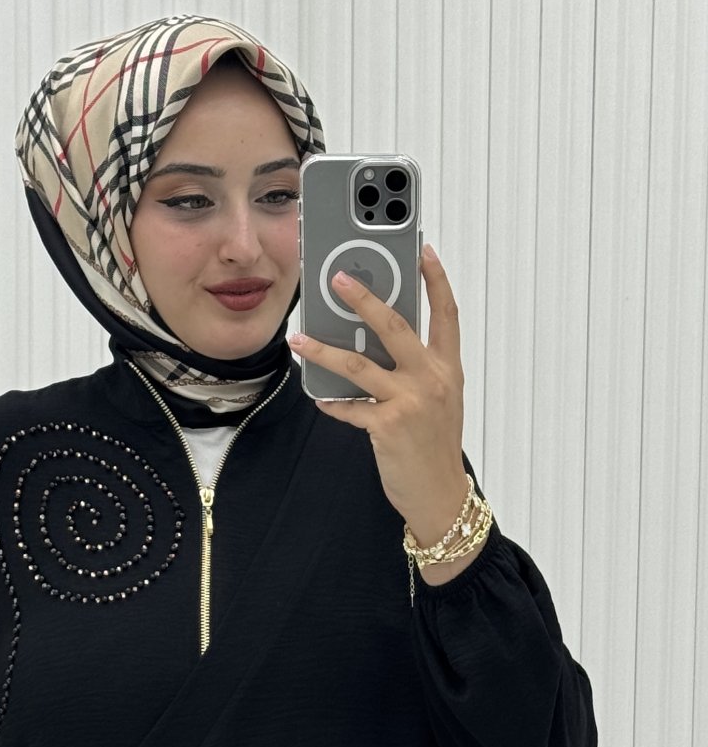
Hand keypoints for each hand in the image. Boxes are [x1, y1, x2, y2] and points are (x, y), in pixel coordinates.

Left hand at [288, 244, 467, 547]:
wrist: (440, 495)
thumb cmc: (435, 448)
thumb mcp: (439, 401)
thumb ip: (416, 370)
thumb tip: (377, 346)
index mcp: (448, 369)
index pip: (445, 314)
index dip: (435, 280)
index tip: (423, 251)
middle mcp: (431, 379)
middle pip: (395, 326)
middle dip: (364, 297)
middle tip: (338, 278)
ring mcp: (410, 402)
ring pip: (358, 364)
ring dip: (323, 349)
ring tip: (299, 338)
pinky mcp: (387, 427)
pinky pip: (349, 407)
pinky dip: (331, 402)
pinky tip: (318, 396)